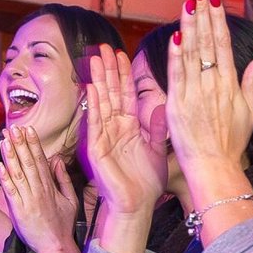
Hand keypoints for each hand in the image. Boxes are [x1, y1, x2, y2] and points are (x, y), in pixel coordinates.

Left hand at [0, 125, 80, 252]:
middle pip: (28, 163)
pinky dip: (5, 179)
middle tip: (12, 128)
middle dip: (20, 143)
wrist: (56, 247)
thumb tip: (57, 159)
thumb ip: (62, 178)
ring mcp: (29, 200)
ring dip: (11, 156)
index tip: (27, 129)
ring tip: (4, 140)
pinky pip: (11, 192)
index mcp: (50, 187)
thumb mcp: (70, 200)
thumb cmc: (62, 225)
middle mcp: (39, 190)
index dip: (33, 143)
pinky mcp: (19, 211)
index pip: (40, 160)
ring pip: (18, 174)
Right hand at [79, 49, 168, 215]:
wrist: (137, 205)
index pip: (125, 94)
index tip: (122, 54)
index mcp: (129, 127)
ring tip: (95, 59)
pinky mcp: (98, 149)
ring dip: (98, 81)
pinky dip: (93, 106)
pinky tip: (91, 89)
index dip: (123, 75)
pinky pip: (95, 124)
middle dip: (108, 70)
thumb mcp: (158, 149)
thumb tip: (160, 105)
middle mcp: (115, 129)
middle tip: (104, 47)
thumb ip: (158, 127)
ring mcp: (104, 138)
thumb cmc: (146, 182)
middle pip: (110, 93)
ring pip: (101, 103)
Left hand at [166, 0, 252, 182]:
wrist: (215, 166)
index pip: (223, 44)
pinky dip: (176, 54)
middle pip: (208, 42)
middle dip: (204, 15)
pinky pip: (176, 74)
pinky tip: (175, 34)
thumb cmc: (231, 143)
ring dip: (190, 26)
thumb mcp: (250, 112)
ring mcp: (196, 93)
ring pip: (192, 53)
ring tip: (188, 3)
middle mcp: (214, 84)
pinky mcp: (178, 104)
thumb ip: (252, 83)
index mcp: (230, 83)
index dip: (219, 20)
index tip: (215, 0)